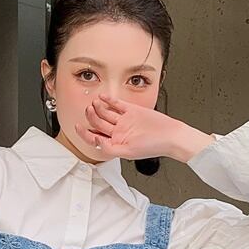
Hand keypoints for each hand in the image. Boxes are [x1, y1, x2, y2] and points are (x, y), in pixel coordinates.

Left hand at [75, 95, 213, 161]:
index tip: (77, 127)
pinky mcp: (131, 110)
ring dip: (98, 108)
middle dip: (92, 117)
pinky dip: (109, 100)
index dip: (85, 133)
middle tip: (88, 110)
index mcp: (116, 143)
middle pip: (99, 123)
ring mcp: (124, 120)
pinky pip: (116, 104)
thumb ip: (110, 148)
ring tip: (94, 103)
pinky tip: (102, 97)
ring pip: (106, 113)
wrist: (171, 135)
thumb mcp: (128, 152)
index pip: (95, 138)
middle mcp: (118, 132)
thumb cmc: (153, 146)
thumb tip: (96, 142)